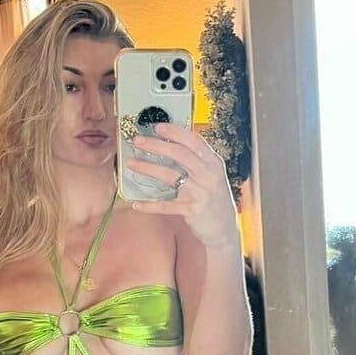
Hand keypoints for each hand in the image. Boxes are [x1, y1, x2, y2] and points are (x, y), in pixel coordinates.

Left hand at [124, 121, 237, 245]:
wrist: (224, 228)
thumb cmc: (214, 198)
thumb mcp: (211, 175)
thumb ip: (196, 161)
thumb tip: (170, 145)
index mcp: (213, 162)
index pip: (194, 141)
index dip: (175, 132)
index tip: (157, 126)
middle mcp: (208, 175)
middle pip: (180, 154)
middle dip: (156, 145)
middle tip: (137, 141)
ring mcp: (199, 192)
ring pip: (169, 176)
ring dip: (148, 168)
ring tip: (131, 163)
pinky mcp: (191, 210)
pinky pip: (165, 206)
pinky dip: (149, 205)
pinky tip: (136, 204)